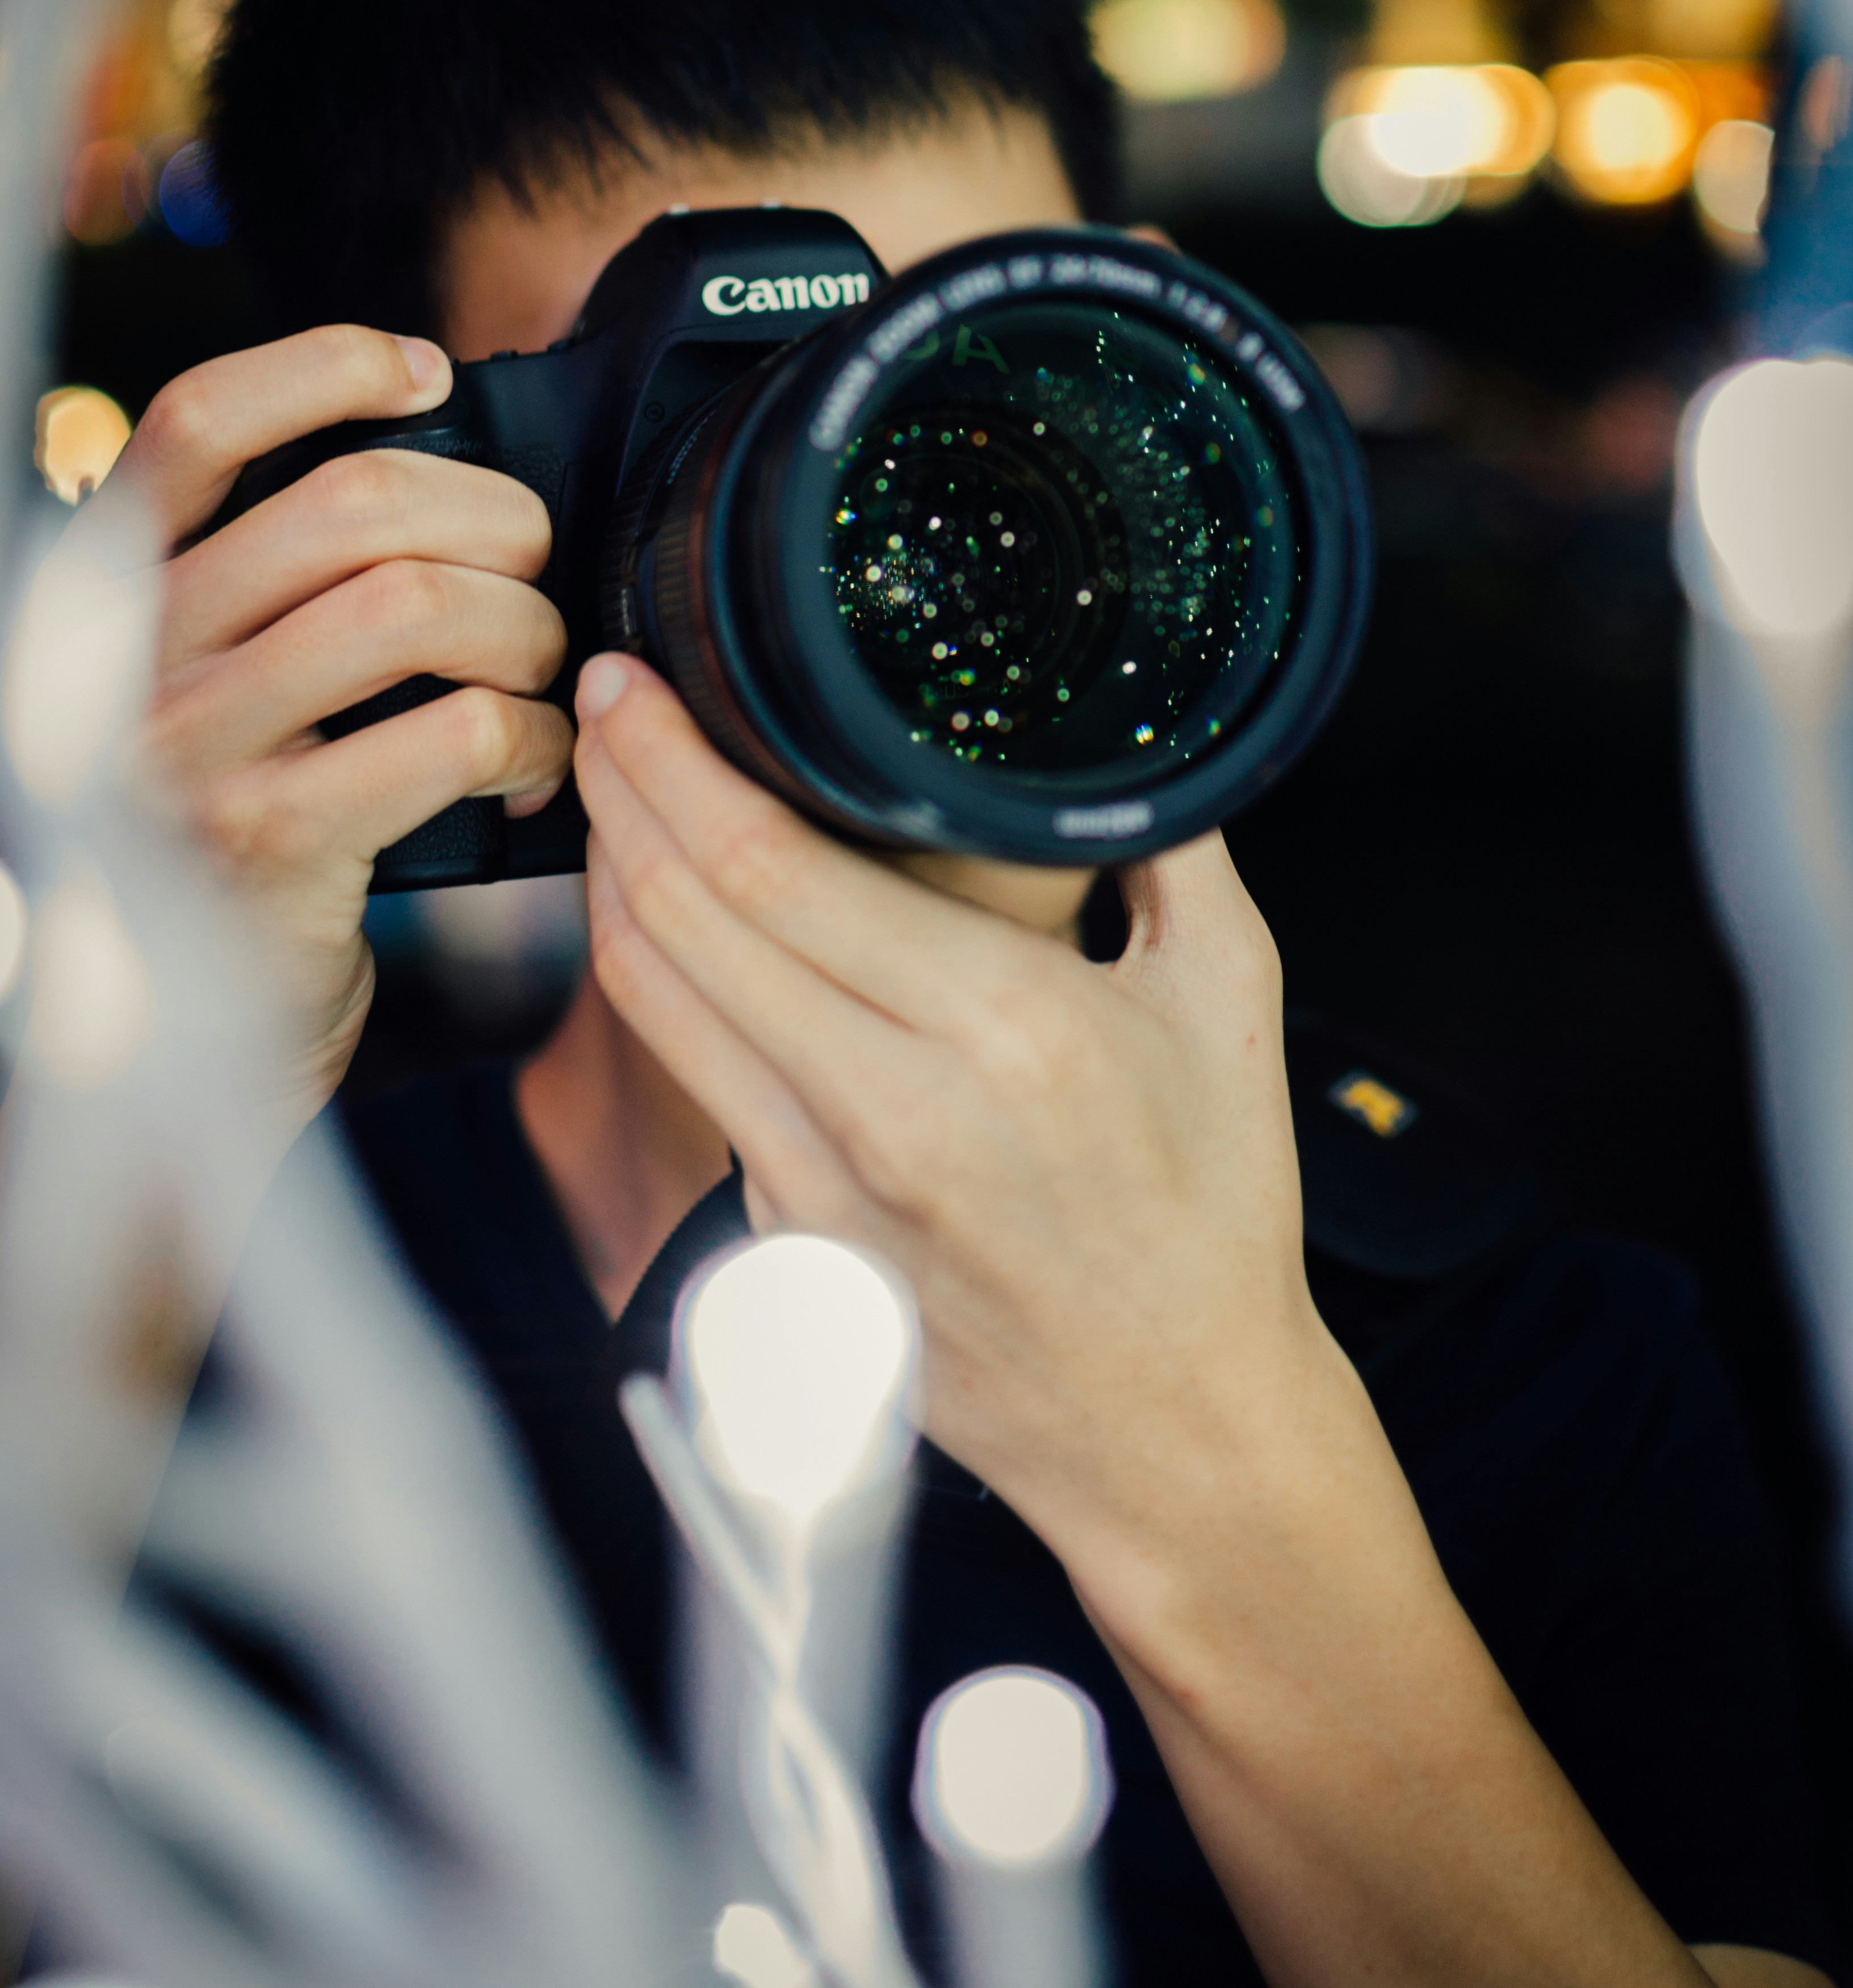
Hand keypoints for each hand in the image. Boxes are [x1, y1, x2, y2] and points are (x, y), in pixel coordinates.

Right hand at [102, 328, 572, 1117]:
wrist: (191, 1026)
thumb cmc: (246, 824)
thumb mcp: (228, 684)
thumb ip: (285, 586)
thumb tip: (442, 474)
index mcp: (124, 593)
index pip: (196, 423)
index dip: (321, 366)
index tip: (425, 371)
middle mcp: (139, 656)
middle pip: (351, 503)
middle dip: (492, 516)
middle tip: (539, 564)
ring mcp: (196, 749)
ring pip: (416, 607)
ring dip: (527, 629)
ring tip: (549, 670)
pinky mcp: (274, 839)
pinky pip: (454, 732)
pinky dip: (535, 735)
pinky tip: (542, 759)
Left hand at [570, 649, 1331, 1596]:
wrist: (1176, 1428)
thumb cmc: (1214, 1211)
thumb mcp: (1230, 999)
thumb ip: (1176, 847)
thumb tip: (1131, 736)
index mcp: (999, 1032)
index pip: (768, 865)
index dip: (673, 759)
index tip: (636, 684)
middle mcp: (889, 1110)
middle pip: (681, 916)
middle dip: (617, 789)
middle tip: (599, 705)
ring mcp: (820, 1188)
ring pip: (656, 998)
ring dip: (609, 880)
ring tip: (608, 793)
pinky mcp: (791, 1239)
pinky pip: (694, 1075)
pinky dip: (656, 980)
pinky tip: (666, 920)